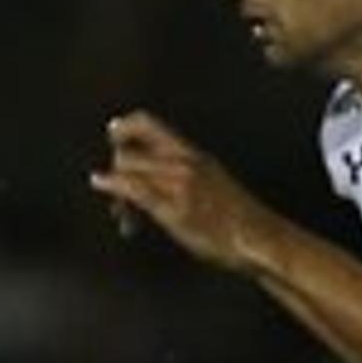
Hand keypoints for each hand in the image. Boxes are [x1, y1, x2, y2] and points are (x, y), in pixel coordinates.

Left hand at [89, 111, 269, 270]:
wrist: (260, 237)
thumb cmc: (237, 219)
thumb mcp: (212, 183)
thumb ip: (183, 175)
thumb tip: (154, 177)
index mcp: (195, 155)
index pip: (150, 125)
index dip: (126, 126)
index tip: (113, 134)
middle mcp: (185, 163)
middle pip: (130, 148)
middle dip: (117, 165)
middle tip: (115, 187)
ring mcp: (179, 184)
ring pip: (129, 166)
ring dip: (115, 184)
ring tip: (120, 210)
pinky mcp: (174, 208)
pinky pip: (135, 188)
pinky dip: (111, 183)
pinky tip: (101, 183)